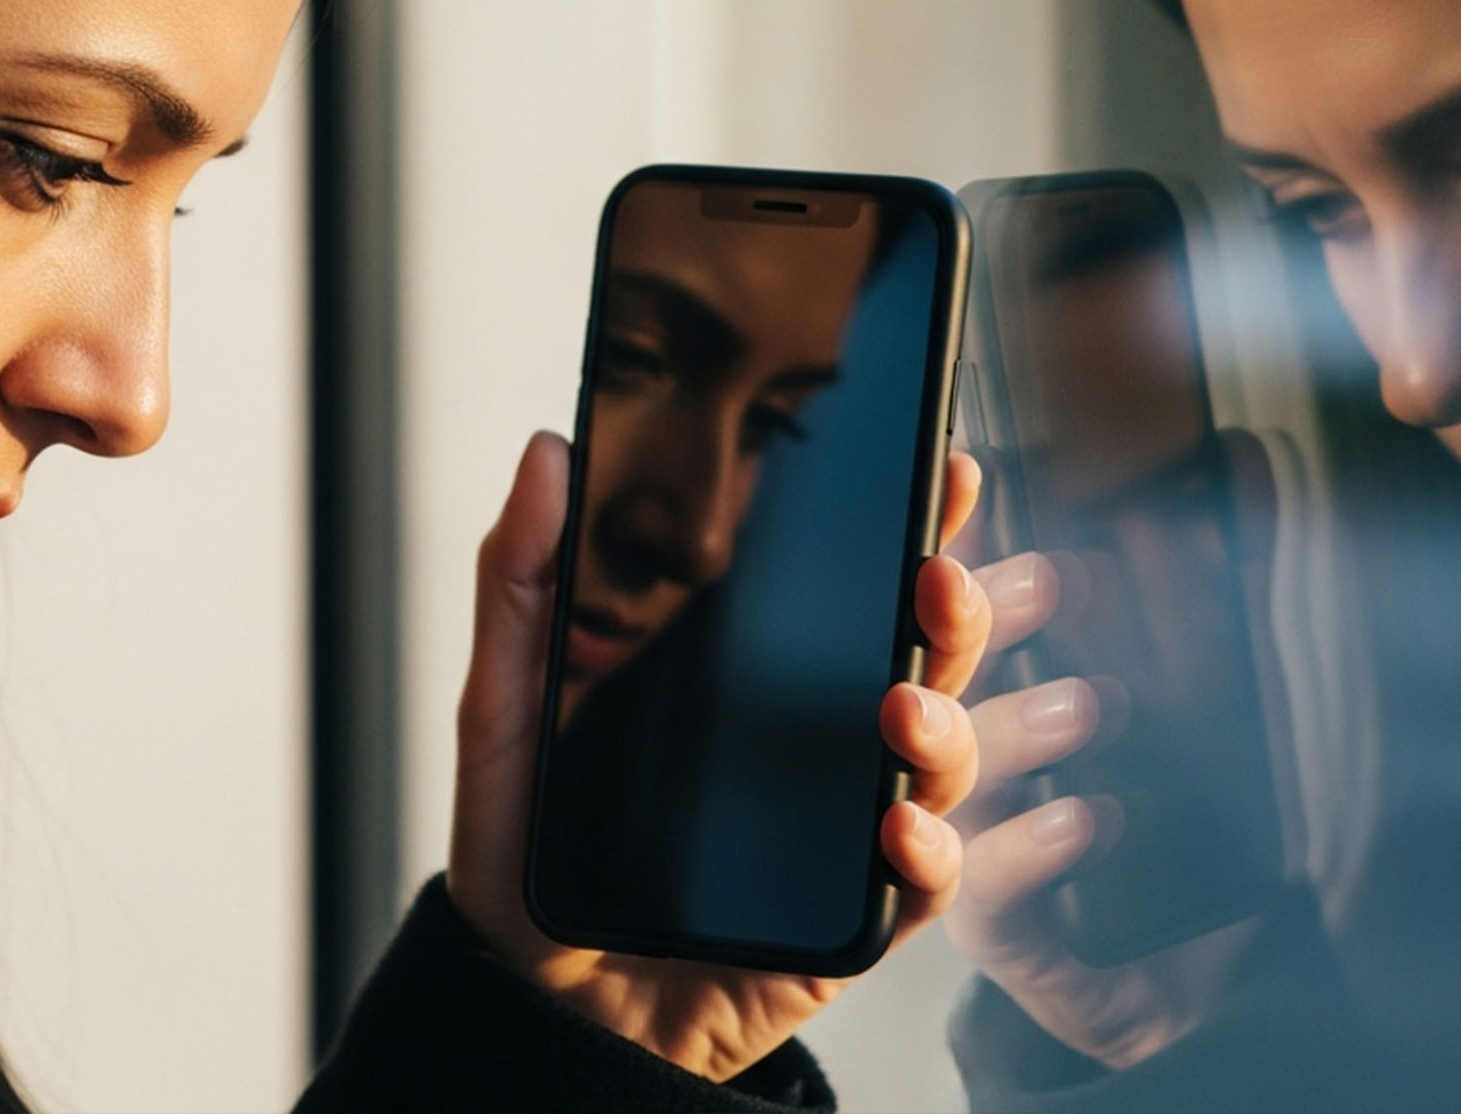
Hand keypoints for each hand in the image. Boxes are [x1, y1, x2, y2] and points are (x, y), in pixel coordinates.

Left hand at [445, 432, 995, 1083]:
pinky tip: (899, 826)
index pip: (850, 583)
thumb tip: (548, 455)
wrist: (532, 1006)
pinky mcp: (851, 920)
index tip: (940, 468)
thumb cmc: (529, 856)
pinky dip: (930, 850)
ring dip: (944, 721)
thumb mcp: (507, 709)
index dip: (911, 523)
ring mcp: (841, 829)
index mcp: (751, 674)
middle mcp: (812, 741)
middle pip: (923, 654)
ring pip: (943, 756)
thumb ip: (522, 584)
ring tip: (899, 706)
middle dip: (953, 607)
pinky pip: (925, 882)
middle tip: (934, 576)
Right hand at [946, 431, 1277, 1070]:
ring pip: (955, 773)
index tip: (979, 471)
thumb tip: (1255, 454)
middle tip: (1029, 584)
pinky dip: (1039, 843)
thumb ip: (1227, 577)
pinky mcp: (997, 925)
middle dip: (967, 623)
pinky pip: (991, 885)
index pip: (959, 594)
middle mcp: (966, 751)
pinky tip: (1095, 815)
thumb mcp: (1222, 682)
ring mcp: (967, 836)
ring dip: (1019, 729)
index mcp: (998, 677)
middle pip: (934, 671)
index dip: (958, 531)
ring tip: (1094, 705)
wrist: (1200, 970)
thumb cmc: (1184, 811)